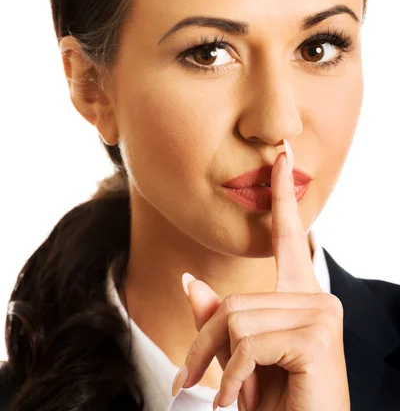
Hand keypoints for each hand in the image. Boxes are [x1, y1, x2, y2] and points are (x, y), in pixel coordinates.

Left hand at [172, 139, 349, 409]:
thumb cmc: (275, 404)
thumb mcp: (238, 359)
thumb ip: (218, 319)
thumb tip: (190, 279)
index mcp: (300, 298)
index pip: (290, 237)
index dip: (283, 195)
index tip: (282, 158)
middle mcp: (317, 298)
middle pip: (234, 299)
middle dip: (206, 345)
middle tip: (194, 382)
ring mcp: (321, 313)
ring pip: (235, 318)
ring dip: (216, 365)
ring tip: (227, 399)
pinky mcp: (317, 334)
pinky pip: (246, 342)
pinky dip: (232, 378)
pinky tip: (242, 402)